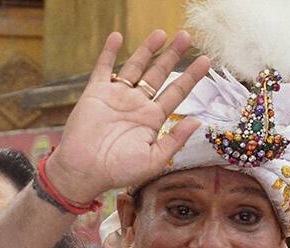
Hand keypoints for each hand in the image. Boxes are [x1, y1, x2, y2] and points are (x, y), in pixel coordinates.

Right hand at [46, 30, 210, 202]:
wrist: (83, 172)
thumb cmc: (117, 172)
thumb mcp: (153, 160)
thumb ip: (175, 140)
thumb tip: (197, 122)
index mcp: (151, 119)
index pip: (176, 92)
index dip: (191, 77)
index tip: (206, 61)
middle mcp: (136, 105)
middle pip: (158, 74)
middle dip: (172, 55)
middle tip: (186, 37)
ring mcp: (116, 97)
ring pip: (135, 67)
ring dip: (147, 49)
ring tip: (161, 33)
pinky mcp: (95, 94)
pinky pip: (103, 68)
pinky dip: (109, 52)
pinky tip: (117, 36)